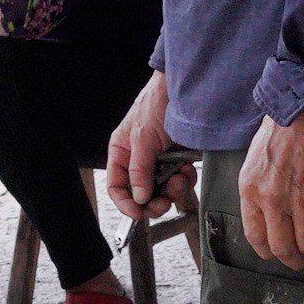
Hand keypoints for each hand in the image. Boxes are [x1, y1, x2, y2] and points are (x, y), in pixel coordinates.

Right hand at [104, 71, 176, 220]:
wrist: (185, 90)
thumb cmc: (156, 103)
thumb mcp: (143, 138)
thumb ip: (139, 170)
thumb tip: (139, 197)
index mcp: (122, 153)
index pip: (117, 186)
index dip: (126, 203)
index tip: (139, 213)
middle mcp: (139, 160)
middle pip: (142, 193)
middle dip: (154, 201)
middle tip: (163, 203)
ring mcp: (160, 161)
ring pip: (163, 190)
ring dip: (173, 190)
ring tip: (178, 178)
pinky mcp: (178, 159)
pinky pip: (180, 180)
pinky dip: (185, 179)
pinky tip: (187, 169)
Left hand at [238, 71, 303, 271]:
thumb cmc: (285, 126)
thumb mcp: (256, 159)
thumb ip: (259, 189)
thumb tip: (267, 215)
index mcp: (251, 190)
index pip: (256, 239)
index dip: (271, 252)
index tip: (282, 252)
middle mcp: (274, 199)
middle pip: (285, 250)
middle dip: (298, 260)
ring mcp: (303, 199)